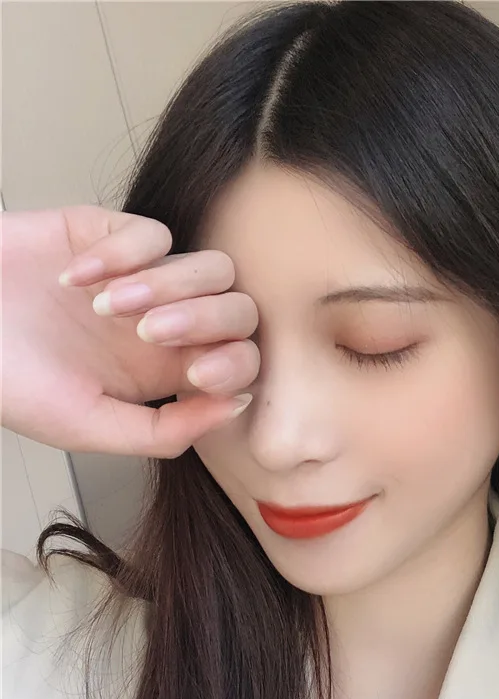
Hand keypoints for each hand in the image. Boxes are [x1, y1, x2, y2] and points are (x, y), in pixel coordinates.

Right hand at [1, 205, 260, 456]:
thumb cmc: (9, 382)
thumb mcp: (86, 425)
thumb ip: (165, 429)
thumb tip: (237, 406)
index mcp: (168, 371)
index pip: (241, 359)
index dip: (235, 364)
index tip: (197, 376)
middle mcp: (167, 323)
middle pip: (238, 309)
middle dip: (205, 321)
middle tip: (148, 334)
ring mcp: (145, 277)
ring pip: (210, 267)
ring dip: (168, 286)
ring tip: (106, 308)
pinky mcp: (111, 234)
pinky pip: (154, 234)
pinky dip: (121, 254)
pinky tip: (72, 278)